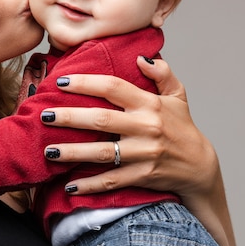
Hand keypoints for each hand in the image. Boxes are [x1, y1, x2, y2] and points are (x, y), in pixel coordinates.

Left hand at [40, 57, 237, 245]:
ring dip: (72, 153)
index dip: (86, 83)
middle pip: (101, 120)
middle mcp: (145, 128)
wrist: (200, 167)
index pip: (113, 87)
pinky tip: (69, 187)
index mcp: (149, 104)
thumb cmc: (181, 126)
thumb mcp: (177, 95)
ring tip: (48, 150)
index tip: (61, 82)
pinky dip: (90, 186)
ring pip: (102, 153)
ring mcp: (143, 154)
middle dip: (69, 117)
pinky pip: (112, 181)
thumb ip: (162, 73)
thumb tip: (140, 58)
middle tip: (44, 115)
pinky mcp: (142, 176)